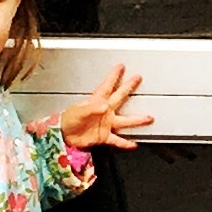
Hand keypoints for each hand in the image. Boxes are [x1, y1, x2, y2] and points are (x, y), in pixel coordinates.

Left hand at [35, 65, 153, 154]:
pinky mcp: (104, 136)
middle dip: (128, 87)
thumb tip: (104, 106)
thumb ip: (91, 108)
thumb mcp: (78, 111)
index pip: (107, 86)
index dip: (114, 76)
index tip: (120, 67)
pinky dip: (125, 143)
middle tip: (137, 78)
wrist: (62, 136)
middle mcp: (104, 111)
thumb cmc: (67, 120)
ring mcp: (106, 124)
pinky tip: (133, 145)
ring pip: (125, 121)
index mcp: (97, 102)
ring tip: (149, 118)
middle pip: (119, 97)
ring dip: (137, 120)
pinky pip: (117, 140)